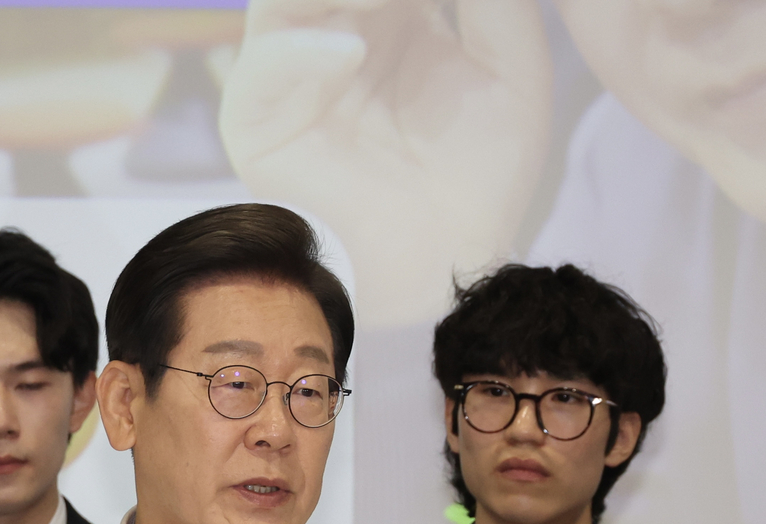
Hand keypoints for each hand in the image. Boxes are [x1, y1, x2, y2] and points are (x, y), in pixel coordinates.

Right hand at [220, 0, 551, 324]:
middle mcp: (328, 30)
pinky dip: (303, 53)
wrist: (448, 257)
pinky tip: (353, 51)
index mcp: (387, 12)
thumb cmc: (481, 172)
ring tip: (386, 2)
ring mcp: (286, 72)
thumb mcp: (510, 63)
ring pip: (282, 1)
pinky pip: (263, 70)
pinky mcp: (255, 122)